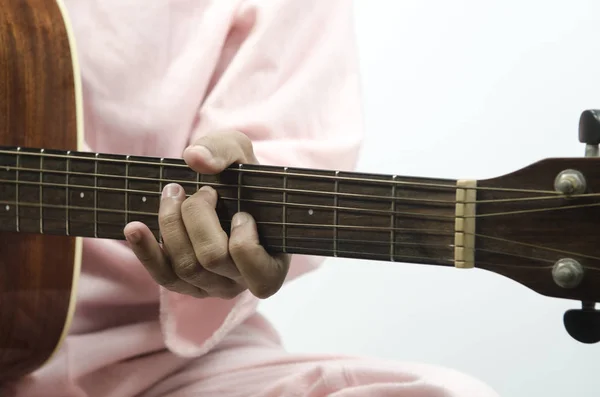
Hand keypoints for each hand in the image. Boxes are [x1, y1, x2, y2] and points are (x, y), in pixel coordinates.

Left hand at [123, 130, 290, 299]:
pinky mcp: (187, 286)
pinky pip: (163, 276)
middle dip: (198, 215)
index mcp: (270, 264)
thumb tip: (194, 158)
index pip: (250, 258)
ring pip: (185, 266)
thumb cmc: (245, 179)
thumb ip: (225, 150)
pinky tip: (134, 228)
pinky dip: (145, 250)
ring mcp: (213, 287)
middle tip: (204, 192)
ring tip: (173, 194)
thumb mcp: (243, 153)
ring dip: (171, 224)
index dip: (242, 231)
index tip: (242, 211)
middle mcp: (242, 282)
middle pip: (211, 257)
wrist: (232, 194)